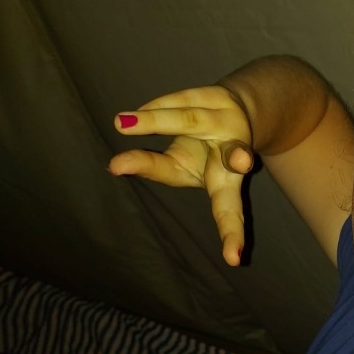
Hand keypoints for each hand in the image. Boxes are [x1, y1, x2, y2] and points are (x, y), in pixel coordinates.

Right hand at [109, 86, 254, 265]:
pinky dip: (153, 110)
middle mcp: (235, 147)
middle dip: (229, 157)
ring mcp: (227, 117)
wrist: (237, 109)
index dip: (231, 233)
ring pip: (192, 119)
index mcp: (228, 181)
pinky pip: (178, 101)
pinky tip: (130, 118)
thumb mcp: (181, 169)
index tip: (234, 259)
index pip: (229, 210)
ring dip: (157, 120)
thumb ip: (152, 168)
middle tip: (240, 161)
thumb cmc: (205, 154)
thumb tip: (114, 165)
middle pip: (225, 156)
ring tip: (122, 123)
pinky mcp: (213, 94)